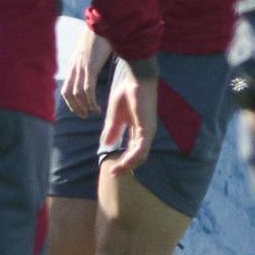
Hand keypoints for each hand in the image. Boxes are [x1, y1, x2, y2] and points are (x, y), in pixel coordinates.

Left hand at [62, 26, 113, 117]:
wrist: (100, 22)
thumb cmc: (99, 35)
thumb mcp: (90, 50)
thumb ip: (89, 59)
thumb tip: (94, 63)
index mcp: (73, 65)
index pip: (66, 88)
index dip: (70, 102)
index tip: (79, 109)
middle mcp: (74, 68)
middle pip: (68, 94)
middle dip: (75, 107)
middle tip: (84, 115)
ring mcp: (81, 67)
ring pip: (77, 94)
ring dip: (84, 107)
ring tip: (92, 113)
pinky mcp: (90, 66)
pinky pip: (87, 88)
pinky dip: (90, 101)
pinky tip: (96, 107)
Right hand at [101, 61, 157, 175]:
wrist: (136, 80)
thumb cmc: (127, 93)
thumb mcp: (115, 115)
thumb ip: (112, 130)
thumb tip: (106, 144)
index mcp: (138, 129)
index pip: (132, 149)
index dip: (123, 159)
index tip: (111, 168)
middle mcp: (145, 133)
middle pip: (138, 156)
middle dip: (125, 166)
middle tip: (113, 174)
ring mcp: (147, 132)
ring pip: (140, 155)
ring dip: (128, 165)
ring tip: (116, 171)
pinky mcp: (146, 129)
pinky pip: (140, 149)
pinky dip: (131, 158)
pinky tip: (123, 163)